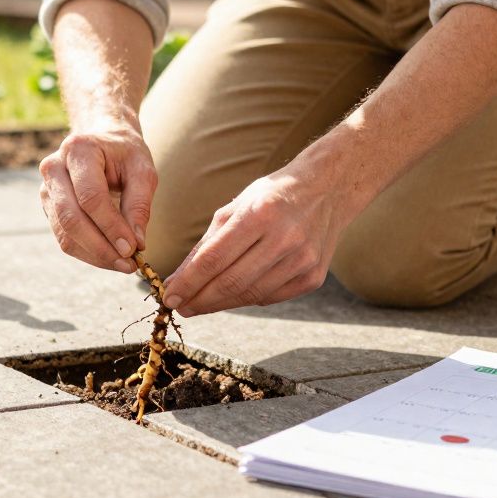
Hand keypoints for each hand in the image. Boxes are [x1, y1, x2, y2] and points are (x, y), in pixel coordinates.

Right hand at [39, 124, 157, 272]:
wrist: (103, 139)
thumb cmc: (125, 154)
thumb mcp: (143, 171)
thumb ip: (140, 205)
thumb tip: (136, 243)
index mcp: (78, 150)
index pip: (90, 197)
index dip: (111, 226)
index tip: (133, 248)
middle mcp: (54, 168)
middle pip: (71, 218)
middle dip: (101, 247)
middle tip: (129, 264)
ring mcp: (46, 188)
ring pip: (65, 233)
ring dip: (95, 255)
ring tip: (123, 264)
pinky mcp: (48, 206)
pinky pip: (64, 237)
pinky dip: (88, 252)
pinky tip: (110, 257)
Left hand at [163, 165, 354, 315]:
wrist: (328, 190)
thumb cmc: (272, 196)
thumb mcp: (236, 207)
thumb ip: (207, 244)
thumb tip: (178, 280)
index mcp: (260, 214)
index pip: (214, 258)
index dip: (188, 283)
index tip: (168, 297)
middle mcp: (285, 238)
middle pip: (231, 282)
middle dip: (200, 299)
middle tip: (180, 307)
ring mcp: (303, 260)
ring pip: (250, 295)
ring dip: (220, 303)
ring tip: (199, 304)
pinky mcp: (314, 277)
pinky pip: (270, 297)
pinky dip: (246, 299)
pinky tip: (232, 296)